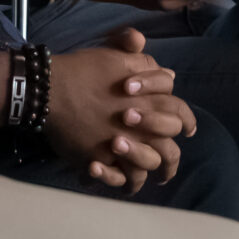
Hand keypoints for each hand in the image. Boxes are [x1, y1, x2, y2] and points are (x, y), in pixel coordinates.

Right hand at [46, 28, 196, 194]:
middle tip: (168, 167)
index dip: (187, 121)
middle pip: (169, 149)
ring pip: (145, 169)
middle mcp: (141, 127)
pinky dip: (119, 182)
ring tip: (144, 181)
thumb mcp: (117, 56)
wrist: (49, 89)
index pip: (180, 114)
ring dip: (147, 176)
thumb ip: (145, 63)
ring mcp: (119, 147)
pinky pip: (117, 179)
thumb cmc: (83, 70)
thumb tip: (170, 75)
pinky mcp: (98, 160)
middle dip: (171, 159)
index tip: (188, 130)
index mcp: (150, 101)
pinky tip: (119, 183)